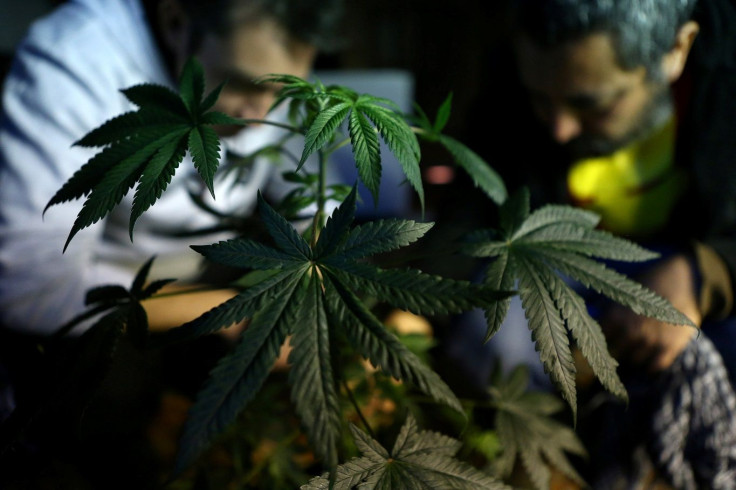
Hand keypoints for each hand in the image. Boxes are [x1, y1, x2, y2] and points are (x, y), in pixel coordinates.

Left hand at [601, 254, 700, 372]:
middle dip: (614, 352)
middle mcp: (630, 331)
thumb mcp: (620, 290)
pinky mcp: (671, 347)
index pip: (596, 341)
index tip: (594, 348)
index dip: (594, 345)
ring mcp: (651, 341)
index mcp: (614, 317)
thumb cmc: (646, 282)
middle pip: (614, 354)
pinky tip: (650, 354)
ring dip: (633, 356)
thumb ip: (605, 310)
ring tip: (636, 346)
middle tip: (618, 347)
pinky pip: (655, 366)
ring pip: (634, 361)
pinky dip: (651, 363)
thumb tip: (585, 325)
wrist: (683, 278)